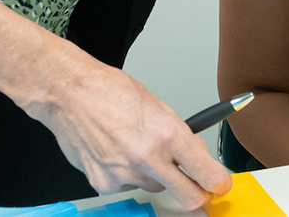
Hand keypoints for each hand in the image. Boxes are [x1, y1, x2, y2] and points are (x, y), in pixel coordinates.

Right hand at [20, 54, 231, 209]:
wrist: (69, 93)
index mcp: (167, 133)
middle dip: (196, 193)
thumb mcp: (158, 106)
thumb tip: (197, 156)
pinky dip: (128, 175)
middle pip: (188, 196)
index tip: (220, 184)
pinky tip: (117, 153)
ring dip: (155, 175)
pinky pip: (128, 188)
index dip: (218, 182)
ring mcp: (125, 174)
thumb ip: (179, 135)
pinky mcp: (104, 184)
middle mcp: (148, 157)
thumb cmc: (110, 92)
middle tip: (195, 184)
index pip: (206, 172)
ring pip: (155, 187)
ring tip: (137, 147)